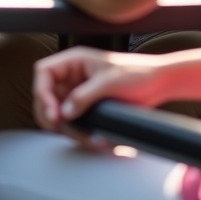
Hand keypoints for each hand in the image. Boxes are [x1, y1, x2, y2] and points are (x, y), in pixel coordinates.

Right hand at [33, 47, 164, 130]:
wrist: (158, 83)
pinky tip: (90, 138)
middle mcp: (73, 75)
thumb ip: (85, 96)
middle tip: (62, 129)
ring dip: (65, 126)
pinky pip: (73, 120)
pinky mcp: (87, 106)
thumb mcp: (109, 82)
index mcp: (74, 61)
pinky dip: (77, 131)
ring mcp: (78, 91)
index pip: (44, 72)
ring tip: (82, 137)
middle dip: (50, 113)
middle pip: (46, 94)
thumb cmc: (136, 74)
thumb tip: (65, 112)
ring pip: (58, 110)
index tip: (54, 112)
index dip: (42, 92)